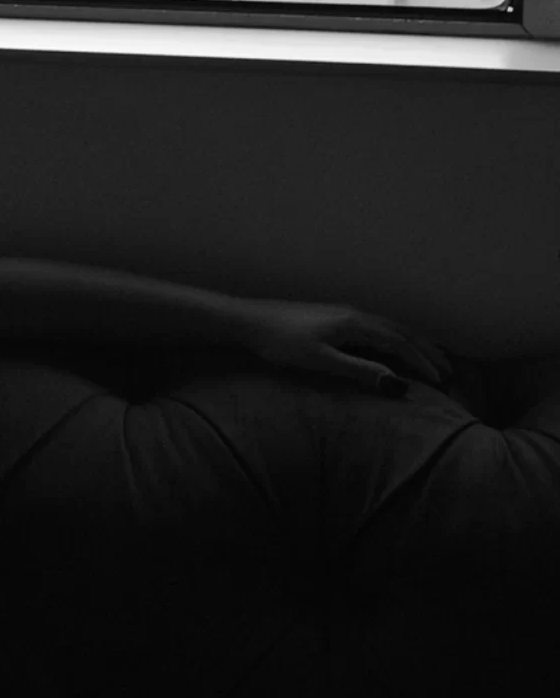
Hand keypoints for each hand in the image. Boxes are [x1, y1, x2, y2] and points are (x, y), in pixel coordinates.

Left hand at [237, 300, 453, 395]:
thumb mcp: (322, 361)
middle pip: (400, 331)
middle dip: (426, 349)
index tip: (441, 380)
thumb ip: (360, 371)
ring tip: (429, 356)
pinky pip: (375, 327)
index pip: (400, 343)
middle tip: (449, 368)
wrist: (249, 321)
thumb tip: (397, 383)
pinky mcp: (333, 318)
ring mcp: (344, 314)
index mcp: (356, 323)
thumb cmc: (282, 343)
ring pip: (389, 327)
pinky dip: (393, 338)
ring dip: (412, 342)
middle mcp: (355, 314)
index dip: (422, 361)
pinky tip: (391, 347)